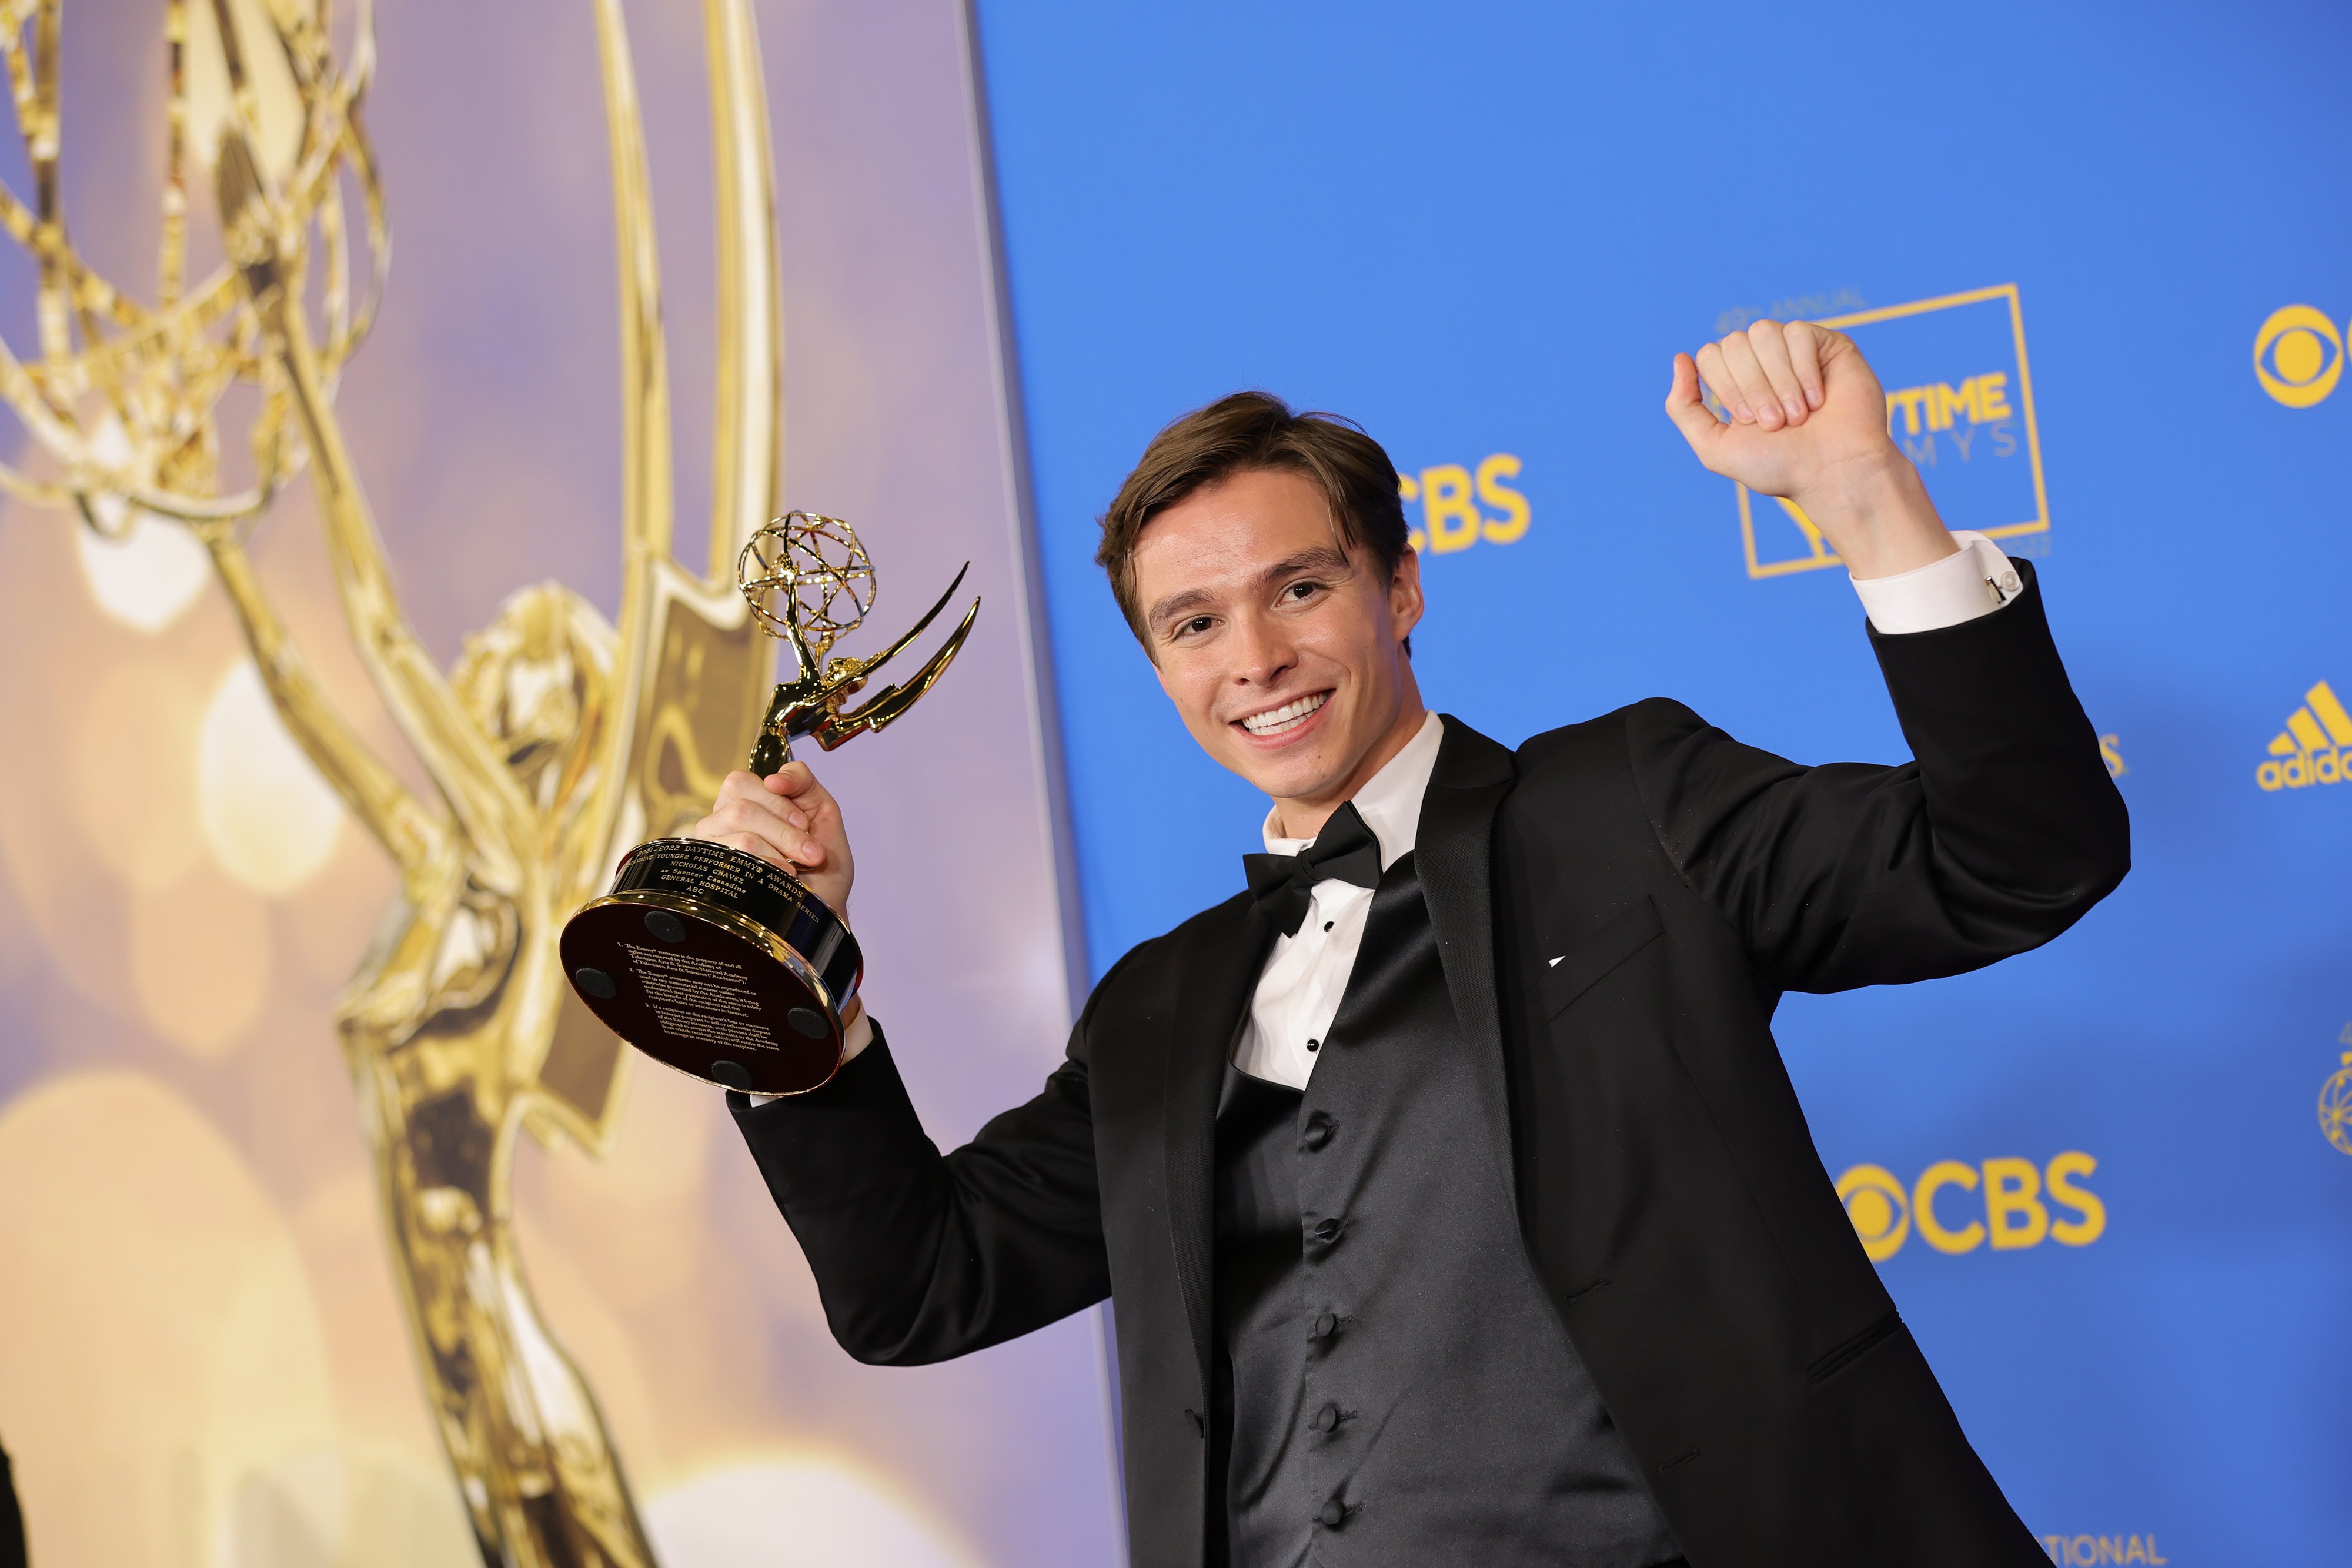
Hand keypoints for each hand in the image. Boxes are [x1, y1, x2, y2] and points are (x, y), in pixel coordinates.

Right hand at [693, 765, 855, 923]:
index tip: (803, 823)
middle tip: (809, 852)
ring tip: (796, 868)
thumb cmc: (822, 864)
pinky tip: (782, 878)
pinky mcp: (714, 878)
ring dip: (780, 852)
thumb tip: (773, 779)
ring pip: (742, 837)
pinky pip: (738, 862)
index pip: (739, 783)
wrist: (824, 907)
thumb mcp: (822, 811)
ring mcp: (713, 852)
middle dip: (785, 832)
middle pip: (742, 810)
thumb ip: (801, 781)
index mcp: (742, 801)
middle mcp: (720, 824)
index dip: (776, 801)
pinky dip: (769, 868)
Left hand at [1664, 319, 1955, 578]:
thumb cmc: (1778, 465)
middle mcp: (1761, 361)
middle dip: (1752, 387)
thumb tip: (1680, 358)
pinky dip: (1804, 371)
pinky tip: (1819, 399)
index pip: (1711, 354)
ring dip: (1778, 381)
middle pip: (1734, 342)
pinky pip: (1798, 333)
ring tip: (1799, 415)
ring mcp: (1793, 349)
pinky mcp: (1826, 343)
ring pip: (1764, 332)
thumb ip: (1684, 408)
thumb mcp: (1714, 447)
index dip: (1727, 388)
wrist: (1833, 473)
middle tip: (1776, 423)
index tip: (1750, 423)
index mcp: (1735, 380)